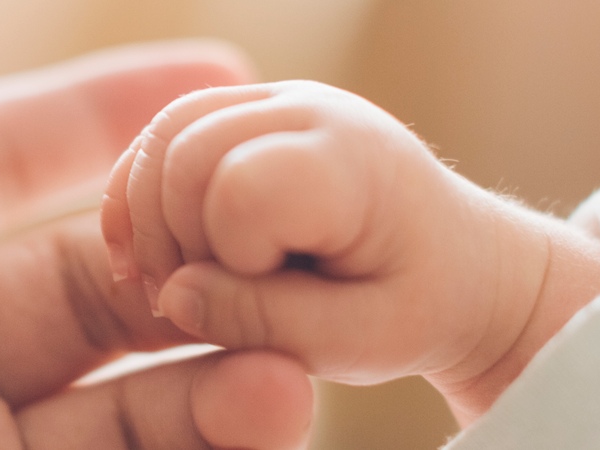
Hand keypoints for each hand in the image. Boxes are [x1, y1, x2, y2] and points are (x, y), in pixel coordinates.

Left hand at [0, 21, 312, 448]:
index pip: (7, 158)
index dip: (108, 113)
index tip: (225, 77)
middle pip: (96, 287)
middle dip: (196, 262)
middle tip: (275, 256)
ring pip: (133, 405)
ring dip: (226, 377)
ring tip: (288, 374)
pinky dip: (211, 449)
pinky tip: (267, 415)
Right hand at [100, 80, 599, 423]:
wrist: (456, 262)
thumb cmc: (419, 305)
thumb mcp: (360, 344)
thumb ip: (267, 325)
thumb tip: (174, 296)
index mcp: (351, 165)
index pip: (239, 190)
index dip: (228, 259)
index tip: (266, 301)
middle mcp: (309, 109)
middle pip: (183, 152)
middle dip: (172, 240)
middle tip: (201, 305)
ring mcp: (274, 100)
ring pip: (162, 135)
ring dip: (150, 218)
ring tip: (181, 281)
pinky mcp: (245, 112)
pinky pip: (162, 134)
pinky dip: (143, 195)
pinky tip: (155, 253)